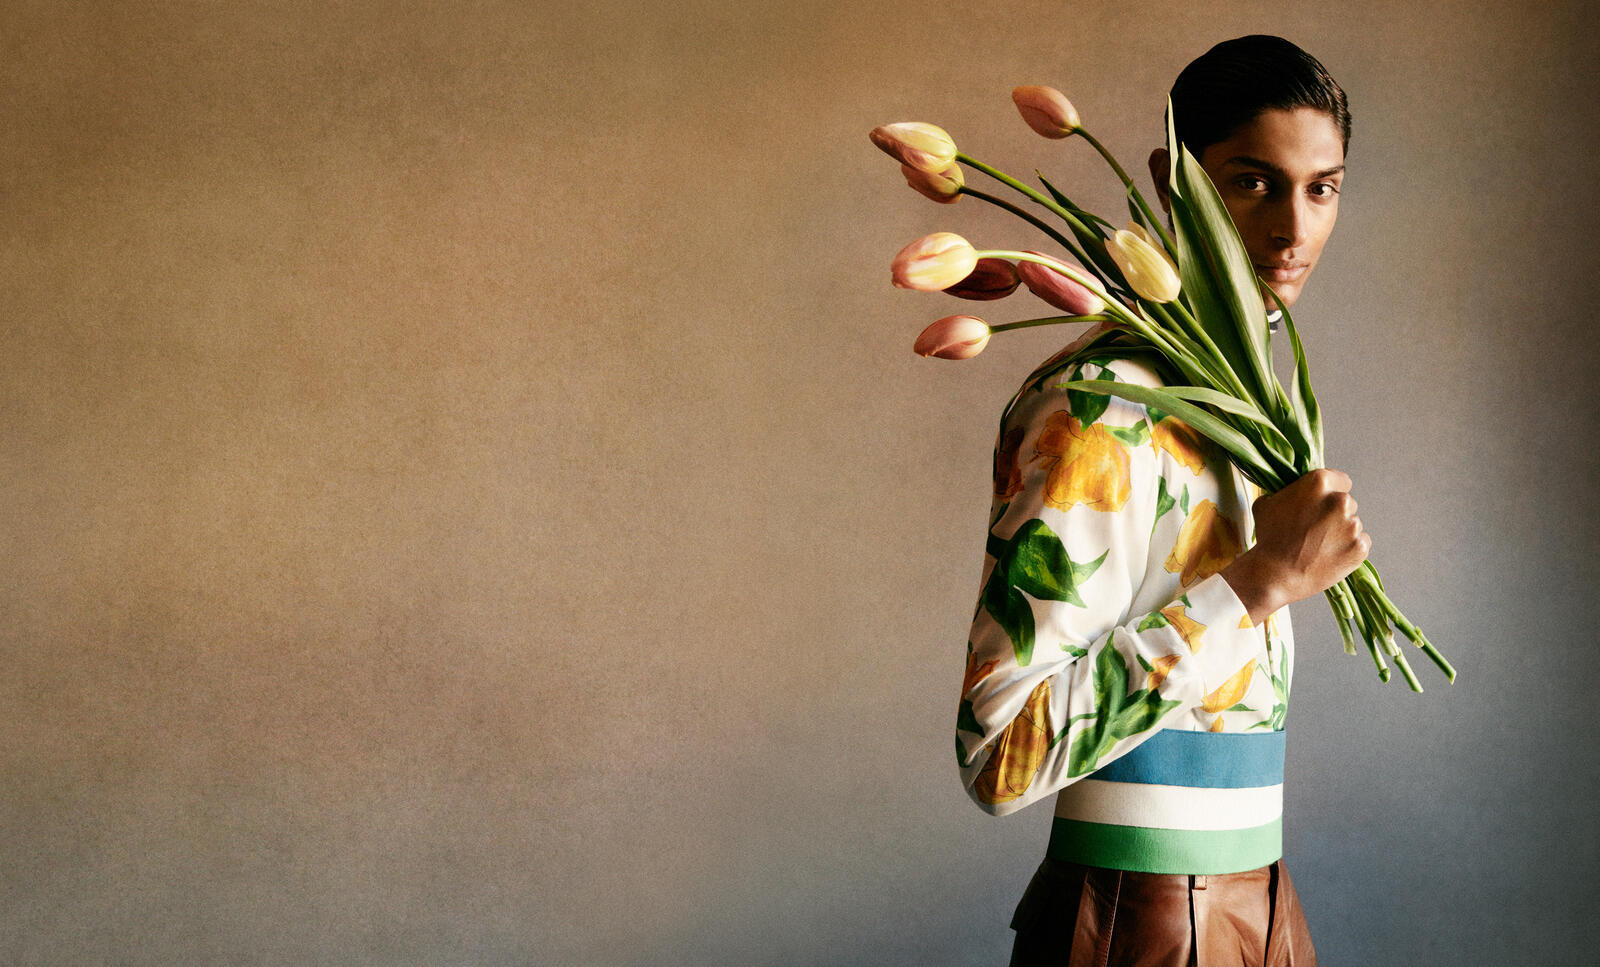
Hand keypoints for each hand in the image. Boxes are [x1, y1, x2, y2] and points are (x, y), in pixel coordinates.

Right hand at [1221, 468, 1369, 624]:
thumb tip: (1292, 492)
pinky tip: (1329, 555)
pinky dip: (1348, 549)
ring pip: (1352, 524)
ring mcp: (1353, 526)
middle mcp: (1340, 501)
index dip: (1330, 492)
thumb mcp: (1266, 503)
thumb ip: (1286, 492)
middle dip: (1334, 513)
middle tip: (1315, 528)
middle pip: (1346, 502)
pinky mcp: (1360, 548)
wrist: (1275, 575)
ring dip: (1340, 532)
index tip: (1321, 503)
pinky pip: (1360, 543)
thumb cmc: (1269, 539)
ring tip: (1319, 546)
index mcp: (1319, 483)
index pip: (1340, 480)